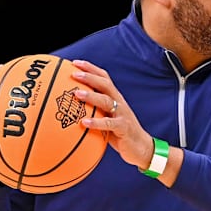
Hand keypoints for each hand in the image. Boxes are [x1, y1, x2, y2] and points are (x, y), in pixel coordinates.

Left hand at [70, 60, 180, 183]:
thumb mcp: (107, 119)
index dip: (91, 68)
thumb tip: (69, 109)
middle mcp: (119, 102)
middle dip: (90, 76)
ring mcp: (122, 114)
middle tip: (73, 73)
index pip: (104, 78)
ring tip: (76, 94)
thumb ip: (94, 111)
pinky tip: (83, 122)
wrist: (141, 148)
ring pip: (106, 101)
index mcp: (115, 98)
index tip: (74, 62)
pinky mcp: (123, 128)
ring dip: (91, 96)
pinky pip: (108, 124)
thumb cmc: (120, 134)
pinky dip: (95, 122)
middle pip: (105, 84)